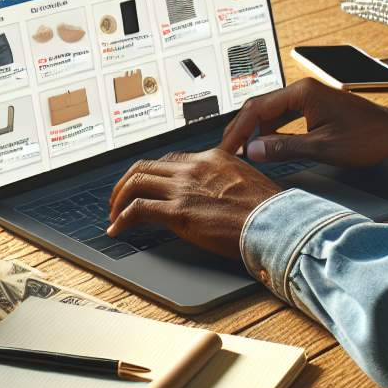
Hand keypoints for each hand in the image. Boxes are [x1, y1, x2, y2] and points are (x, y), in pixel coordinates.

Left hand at [107, 150, 279, 259]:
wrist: (274, 222)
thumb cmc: (268, 209)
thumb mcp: (246, 180)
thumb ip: (225, 180)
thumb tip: (216, 192)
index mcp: (212, 158)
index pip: (170, 160)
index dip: (152, 174)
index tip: (145, 185)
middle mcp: (194, 168)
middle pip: (146, 166)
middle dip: (126, 182)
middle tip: (119, 198)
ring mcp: (184, 188)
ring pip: (136, 182)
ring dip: (119, 199)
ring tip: (113, 214)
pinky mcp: (178, 212)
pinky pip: (138, 209)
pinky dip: (122, 219)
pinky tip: (117, 229)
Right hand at [219, 77, 387, 167]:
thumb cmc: (368, 136)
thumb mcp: (322, 147)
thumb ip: (284, 148)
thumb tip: (254, 150)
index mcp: (302, 92)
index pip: (257, 108)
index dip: (238, 131)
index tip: (226, 149)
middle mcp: (303, 90)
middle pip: (260, 107)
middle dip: (241, 130)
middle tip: (227, 152)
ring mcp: (308, 98)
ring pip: (270, 113)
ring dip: (255, 132)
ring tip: (243, 153)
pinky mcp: (313, 108)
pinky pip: (283, 117)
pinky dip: (271, 132)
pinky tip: (266, 147)